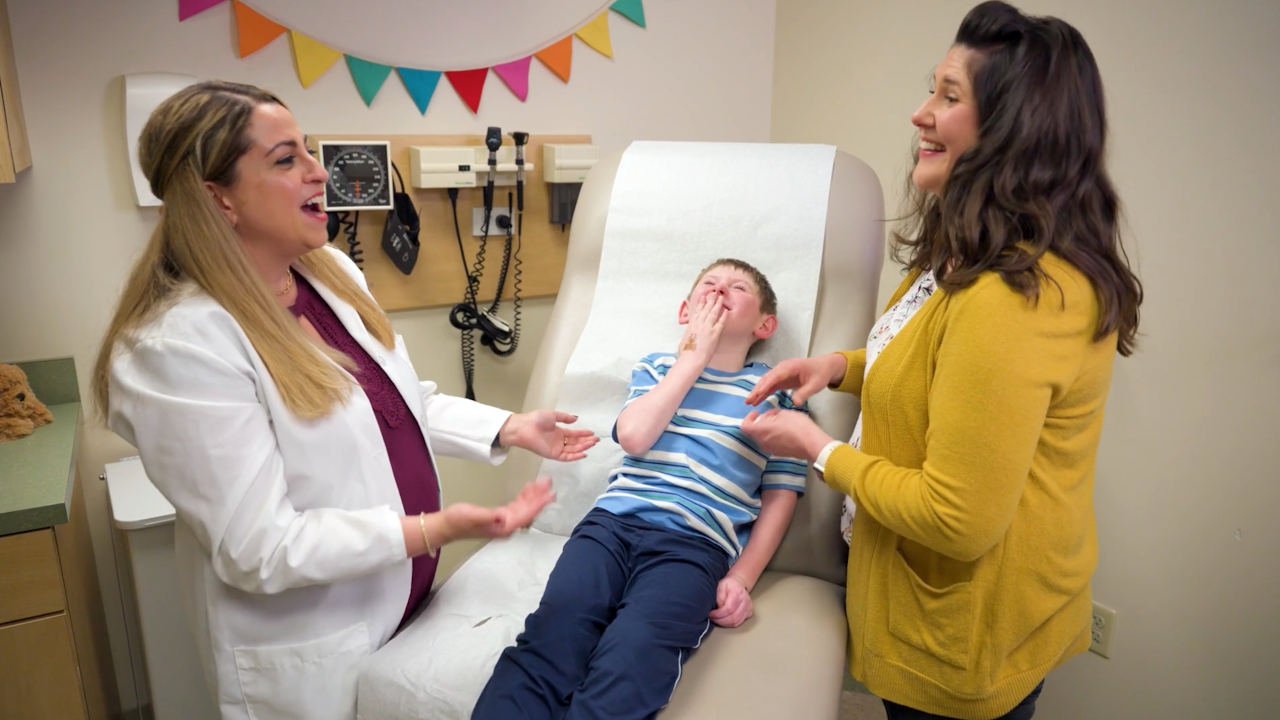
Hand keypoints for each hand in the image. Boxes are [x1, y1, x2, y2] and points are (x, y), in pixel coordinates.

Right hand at [441, 476, 555, 539]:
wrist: (446, 526)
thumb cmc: (457, 521)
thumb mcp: (472, 515)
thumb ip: (489, 516)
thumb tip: (503, 516)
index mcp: (503, 527)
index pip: (526, 514)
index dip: (539, 504)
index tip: (549, 495)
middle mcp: (506, 525)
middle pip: (528, 510)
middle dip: (539, 497)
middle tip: (548, 483)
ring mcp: (504, 521)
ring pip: (524, 507)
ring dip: (533, 495)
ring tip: (542, 483)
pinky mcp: (500, 516)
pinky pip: (517, 506)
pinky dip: (524, 497)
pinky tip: (528, 489)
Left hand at [498, 410, 598, 460]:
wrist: (524, 427)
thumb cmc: (534, 420)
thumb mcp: (553, 415)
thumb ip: (565, 417)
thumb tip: (575, 419)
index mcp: (558, 432)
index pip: (574, 434)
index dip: (583, 434)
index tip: (592, 433)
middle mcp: (558, 441)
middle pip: (576, 443)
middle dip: (586, 441)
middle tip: (596, 439)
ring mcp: (556, 448)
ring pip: (573, 449)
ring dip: (583, 447)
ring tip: (592, 443)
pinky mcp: (553, 454)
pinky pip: (567, 457)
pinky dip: (575, 456)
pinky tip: (583, 453)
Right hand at [678, 294, 726, 366]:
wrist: (691, 359)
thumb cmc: (686, 353)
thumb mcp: (684, 340)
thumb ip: (688, 335)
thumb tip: (689, 335)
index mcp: (692, 325)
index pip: (697, 310)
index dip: (701, 303)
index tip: (704, 296)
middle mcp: (699, 324)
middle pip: (706, 309)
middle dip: (710, 300)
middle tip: (714, 293)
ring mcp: (707, 328)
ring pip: (713, 313)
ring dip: (717, 304)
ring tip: (721, 298)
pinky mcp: (714, 334)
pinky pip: (720, 323)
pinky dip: (723, 316)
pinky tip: (726, 311)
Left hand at [709, 574, 752, 627]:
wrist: (738, 583)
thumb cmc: (729, 584)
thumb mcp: (721, 586)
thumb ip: (720, 598)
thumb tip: (719, 609)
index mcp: (738, 592)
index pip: (729, 608)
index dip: (719, 614)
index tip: (711, 614)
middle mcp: (745, 601)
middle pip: (733, 617)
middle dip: (721, 621)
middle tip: (713, 619)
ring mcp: (748, 607)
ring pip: (737, 622)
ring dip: (725, 624)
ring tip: (717, 620)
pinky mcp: (749, 612)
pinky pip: (739, 622)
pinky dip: (730, 624)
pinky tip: (724, 621)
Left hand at [741, 409, 832, 462]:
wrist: (812, 444)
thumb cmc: (799, 428)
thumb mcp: (784, 413)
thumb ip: (772, 414)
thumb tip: (771, 416)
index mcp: (761, 431)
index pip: (745, 426)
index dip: (748, 418)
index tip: (755, 413)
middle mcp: (763, 442)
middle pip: (754, 432)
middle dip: (760, 422)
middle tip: (770, 416)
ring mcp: (770, 449)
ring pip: (762, 438)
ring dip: (767, 429)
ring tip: (779, 422)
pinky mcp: (778, 453)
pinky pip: (771, 443)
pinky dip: (774, 436)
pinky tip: (785, 431)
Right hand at [742, 353, 846, 405]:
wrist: (824, 367)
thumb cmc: (820, 373)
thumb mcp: (816, 385)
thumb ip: (805, 393)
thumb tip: (795, 402)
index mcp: (790, 367)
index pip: (775, 376)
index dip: (766, 384)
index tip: (758, 393)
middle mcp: (783, 368)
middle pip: (767, 379)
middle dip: (757, 389)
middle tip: (748, 400)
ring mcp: (781, 373)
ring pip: (766, 382)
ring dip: (758, 392)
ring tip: (749, 402)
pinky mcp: (782, 379)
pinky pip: (770, 386)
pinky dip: (763, 393)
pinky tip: (757, 400)